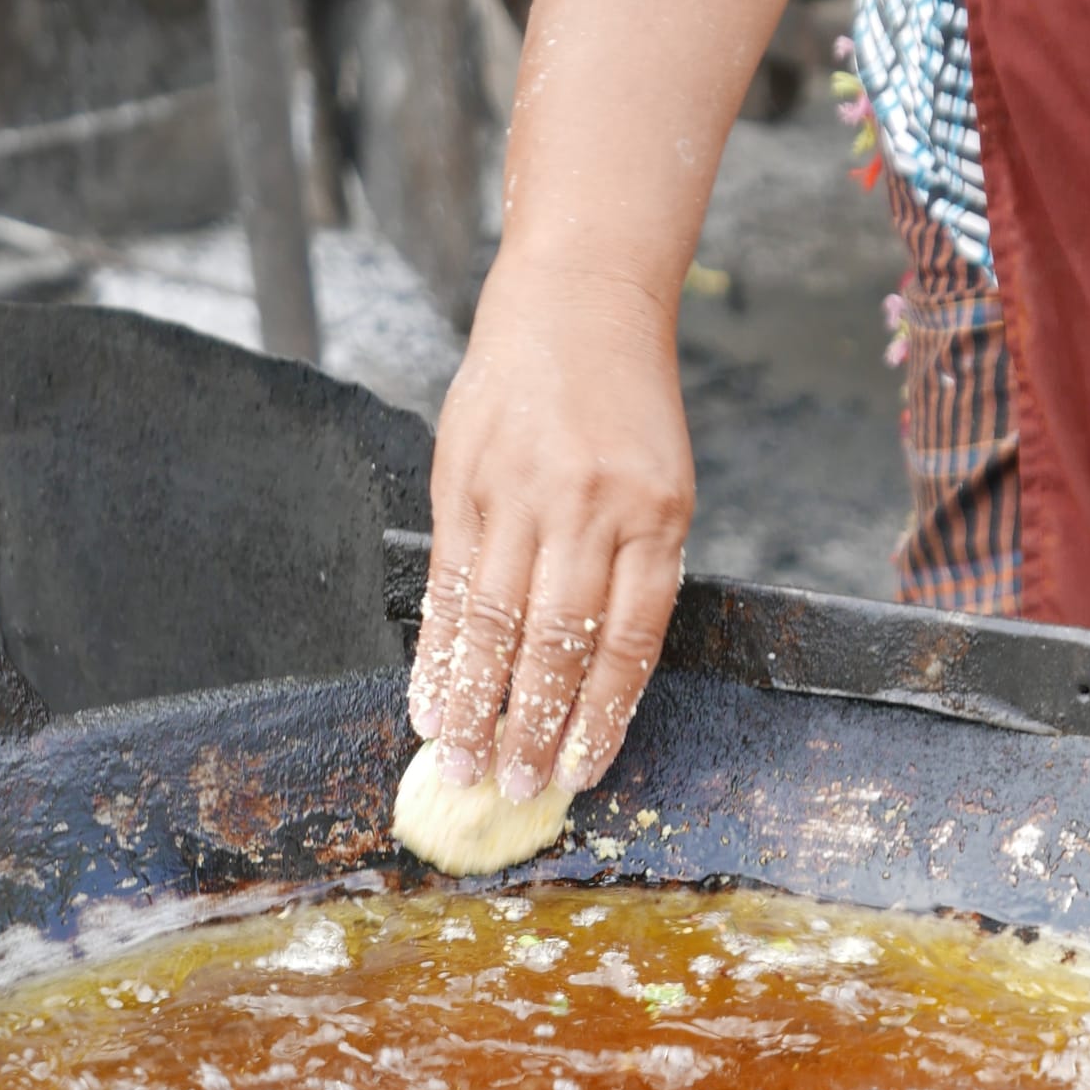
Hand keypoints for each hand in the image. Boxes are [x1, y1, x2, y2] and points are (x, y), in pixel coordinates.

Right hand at [408, 256, 693, 801]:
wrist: (577, 302)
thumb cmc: (627, 409)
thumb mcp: (662, 486)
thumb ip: (633, 572)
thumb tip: (592, 686)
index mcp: (655, 514)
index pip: (628, 639)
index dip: (600, 716)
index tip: (578, 773)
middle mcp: (587, 504)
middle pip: (556, 639)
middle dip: (530, 725)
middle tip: (509, 787)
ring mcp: (519, 489)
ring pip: (493, 619)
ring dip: (473, 701)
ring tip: (459, 759)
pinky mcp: (462, 478)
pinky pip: (448, 580)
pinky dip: (436, 646)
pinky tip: (428, 694)